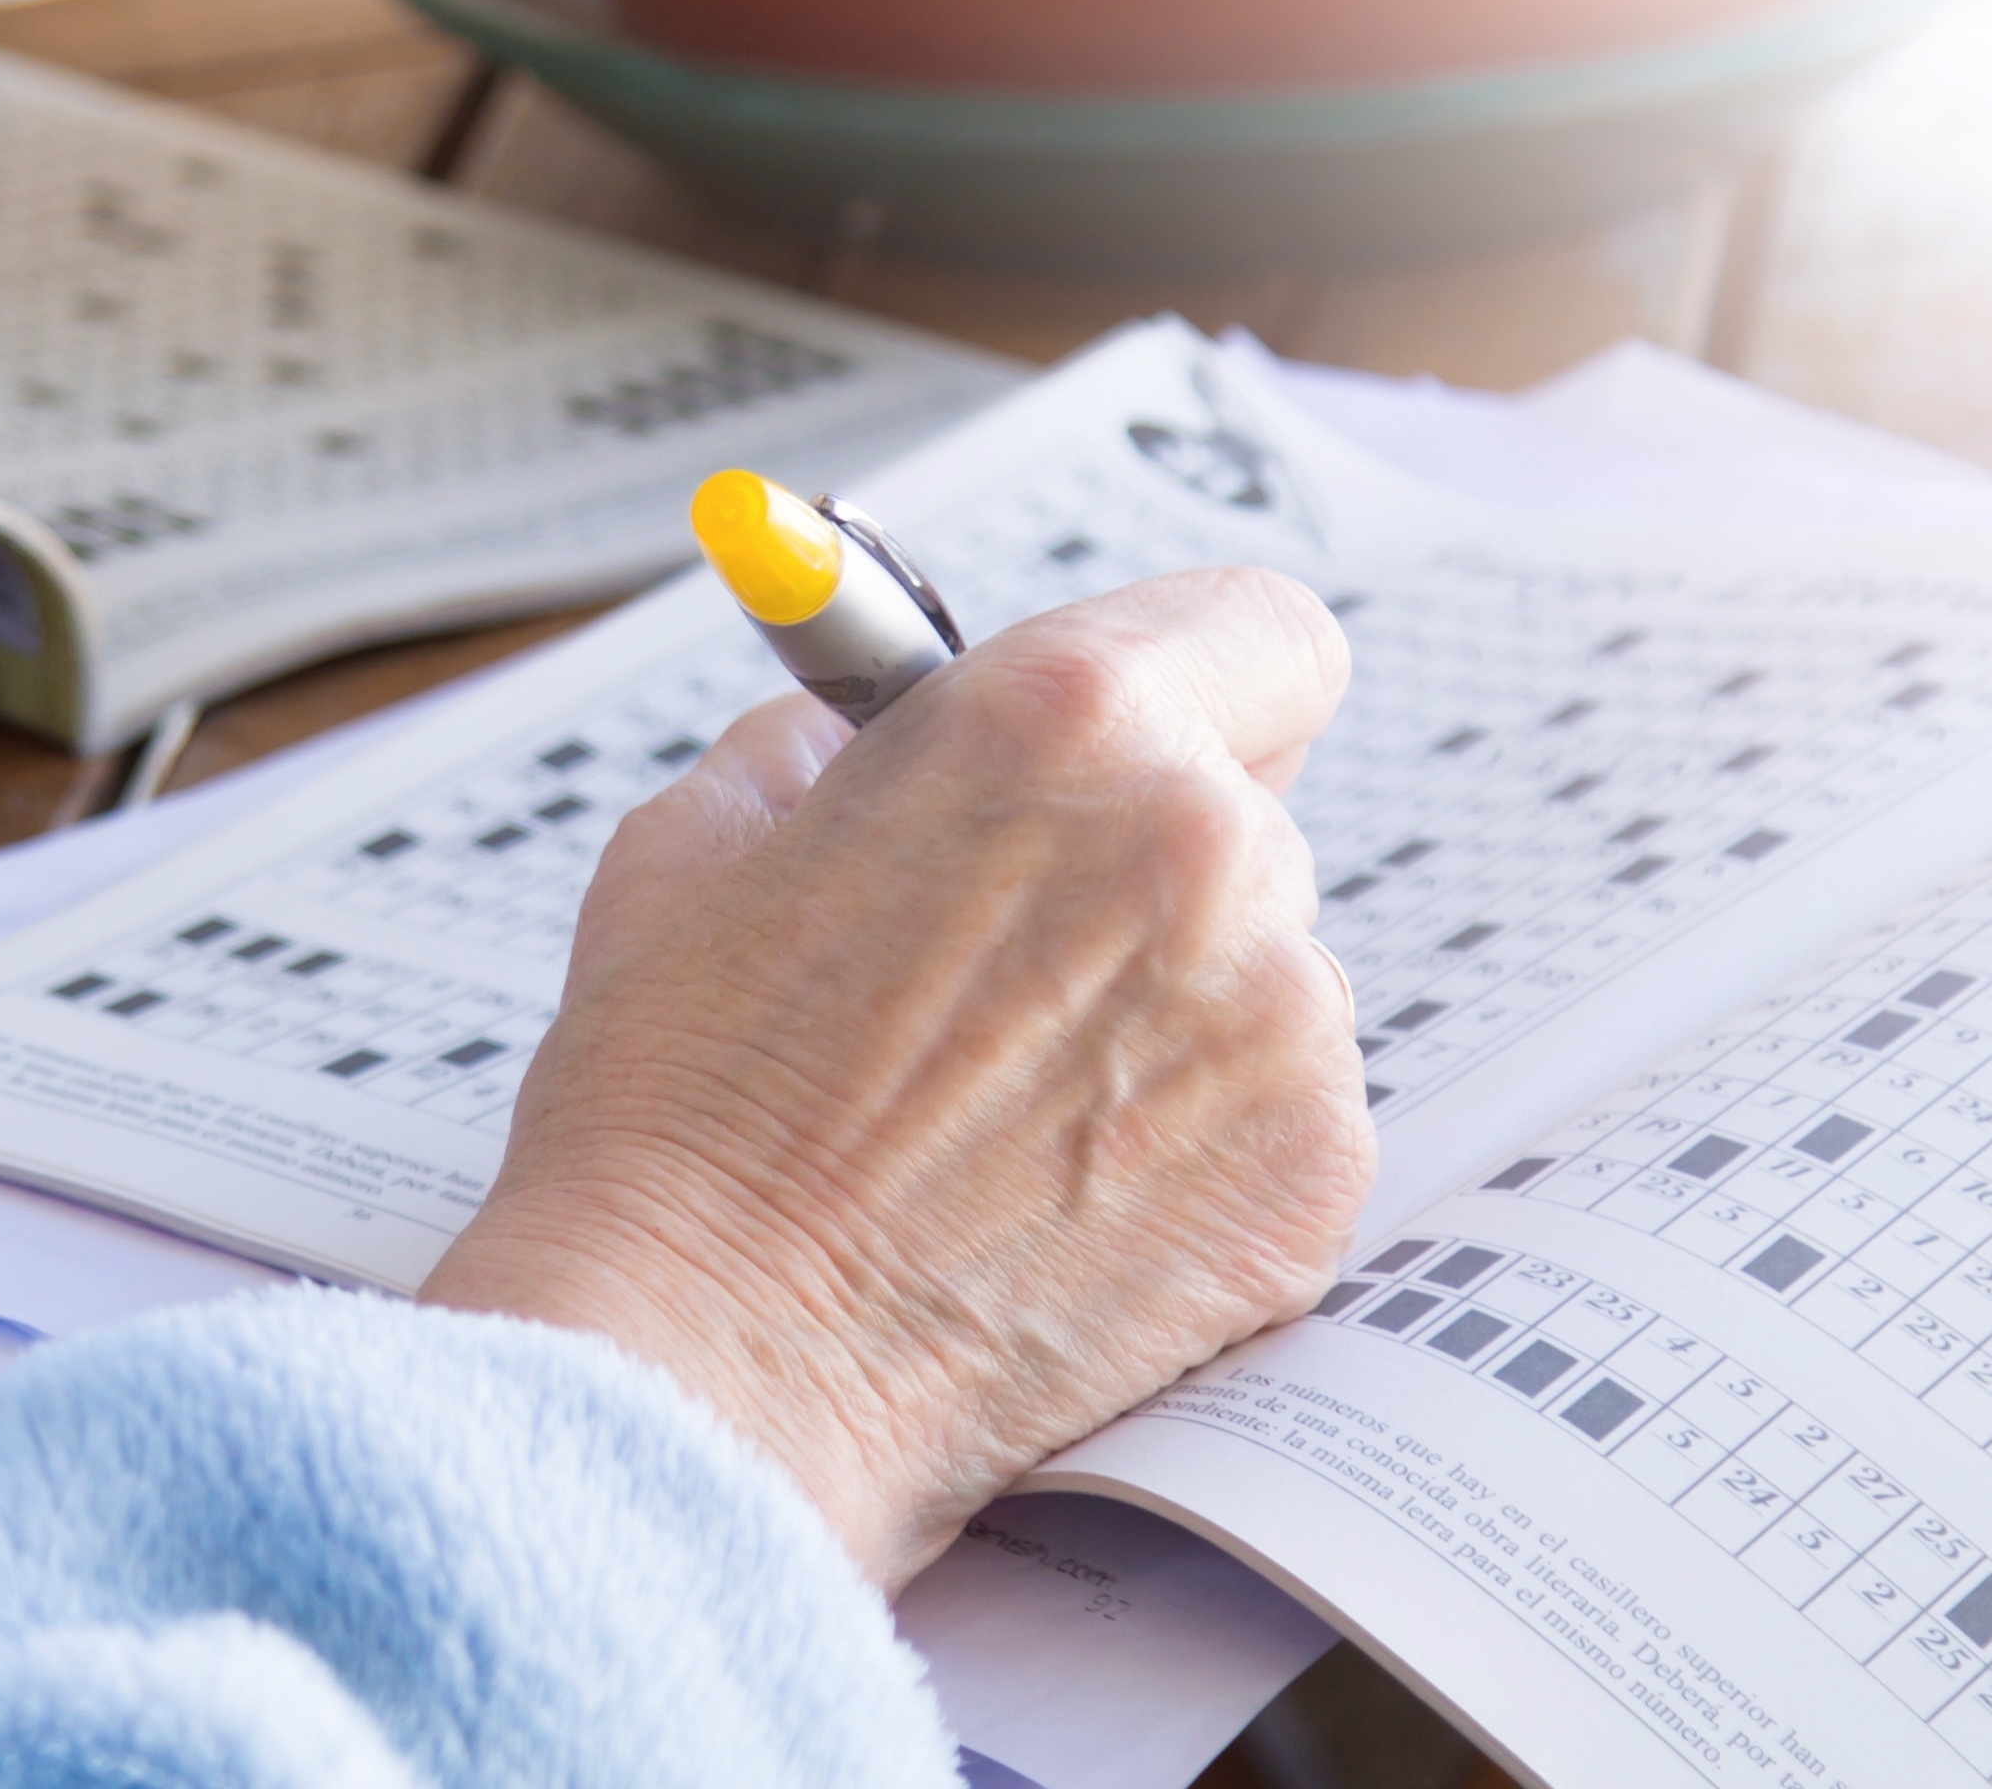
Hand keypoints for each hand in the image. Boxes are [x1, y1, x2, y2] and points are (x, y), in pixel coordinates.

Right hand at [420, 568, 1371, 1587]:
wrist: (709, 1363)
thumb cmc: (678, 1104)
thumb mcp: (701, 838)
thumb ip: (828, 745)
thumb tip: (874, 731)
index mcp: (1063, 718)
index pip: (1259, 629)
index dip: (1191, 684)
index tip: (1136, 740)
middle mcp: (1206, 846)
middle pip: (1251, 806)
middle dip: (1143, 864)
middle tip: (1005, 963)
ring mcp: (1284, 1025)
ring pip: (1264, 970)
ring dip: (1170, 1011)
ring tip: (1001, 1110)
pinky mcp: (1313, 1181)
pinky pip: (1280, 1115)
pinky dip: (1193, 1148)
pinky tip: (1050, 1199)